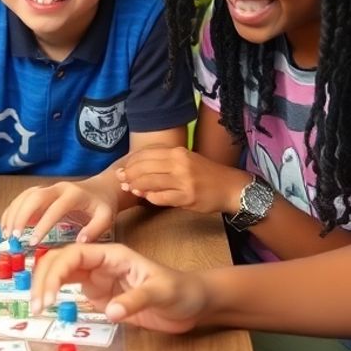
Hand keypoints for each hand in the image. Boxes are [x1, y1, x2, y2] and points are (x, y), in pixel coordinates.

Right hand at [0, 180, 117, 245]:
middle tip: (14, 237)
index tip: (33, 242)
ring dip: (13, 213)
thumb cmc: (102, 205)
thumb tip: (79, 242)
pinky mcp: (41, 192)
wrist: (101, 188)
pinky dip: (12, 210)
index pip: (54, 209)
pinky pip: (22, 198)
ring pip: (25, 196)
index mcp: (73, 195)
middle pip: (34, 197)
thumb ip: (94, 229)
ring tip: (7, 234)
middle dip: (21, 216)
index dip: (42, 225)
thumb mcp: (105, 217)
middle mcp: (58, 188)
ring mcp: (47, 188)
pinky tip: (6, 226)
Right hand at [29, 243, 207, 332]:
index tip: (47, 295)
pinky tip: (46, 306)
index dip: (56, 271)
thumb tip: (110, 311)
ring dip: (45, 286)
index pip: (75, 254)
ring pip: (60, 274)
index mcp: (113, 254)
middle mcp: (100, 263)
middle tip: (36, 305)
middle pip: (61, 262)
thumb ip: (136, 300)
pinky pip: (69, 290)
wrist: (193, 303)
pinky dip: (54, 295)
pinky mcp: (98, 294)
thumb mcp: (162, 293)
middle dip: (44, 279)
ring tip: (36, 307)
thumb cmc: (181, 291)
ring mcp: (98, 278)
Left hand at [117, 147, 249, 214]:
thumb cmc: (205, 174)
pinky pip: (161, 198)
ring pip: (150, 182)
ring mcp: (183, 181)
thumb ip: (164, 161)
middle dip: (128, 175)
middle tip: (121, 181)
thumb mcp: (186, 159)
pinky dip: (150, 198)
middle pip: (144, 168)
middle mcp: (179, 164)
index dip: (130, 162)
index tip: (122, 169)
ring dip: (136, 187)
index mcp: (177, 152)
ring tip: (130, 189)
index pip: (146, 154)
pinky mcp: (186, 197)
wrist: (230, 187)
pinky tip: (146, 198)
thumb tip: (137, 165)